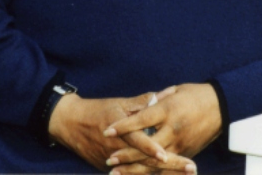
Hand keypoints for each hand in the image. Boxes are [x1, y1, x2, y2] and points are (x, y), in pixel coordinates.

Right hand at [48, 92, 196, 172]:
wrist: (70, 124)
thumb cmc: (98, 110)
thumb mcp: (120, 103)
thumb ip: (143, 101)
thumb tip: (164, 95)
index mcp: (120, 131)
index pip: (139, 142)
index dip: (153, 149)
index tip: (169, 155)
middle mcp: (117, 149)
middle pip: (145, 161)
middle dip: (170, 165)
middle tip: (192, 168)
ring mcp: (112, 162)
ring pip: (140, 171)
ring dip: (163, 174)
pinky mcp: (109, 169)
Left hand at [104, 84, 221, 172]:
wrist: (222, 107)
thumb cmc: (196, 94)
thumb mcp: (175, 90)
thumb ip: (155, 99)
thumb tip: (137, 106)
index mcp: (169, 110)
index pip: (142, 120)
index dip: (124, 126)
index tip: (108, 131)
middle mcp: (174, 129)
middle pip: (147, 146)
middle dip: (126, 155)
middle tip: (109, 160)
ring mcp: (181, 144)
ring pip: (155, 162)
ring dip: (135, 169)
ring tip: (116, 173)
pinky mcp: (186, 153)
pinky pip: (166, 167)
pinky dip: (151, 173)